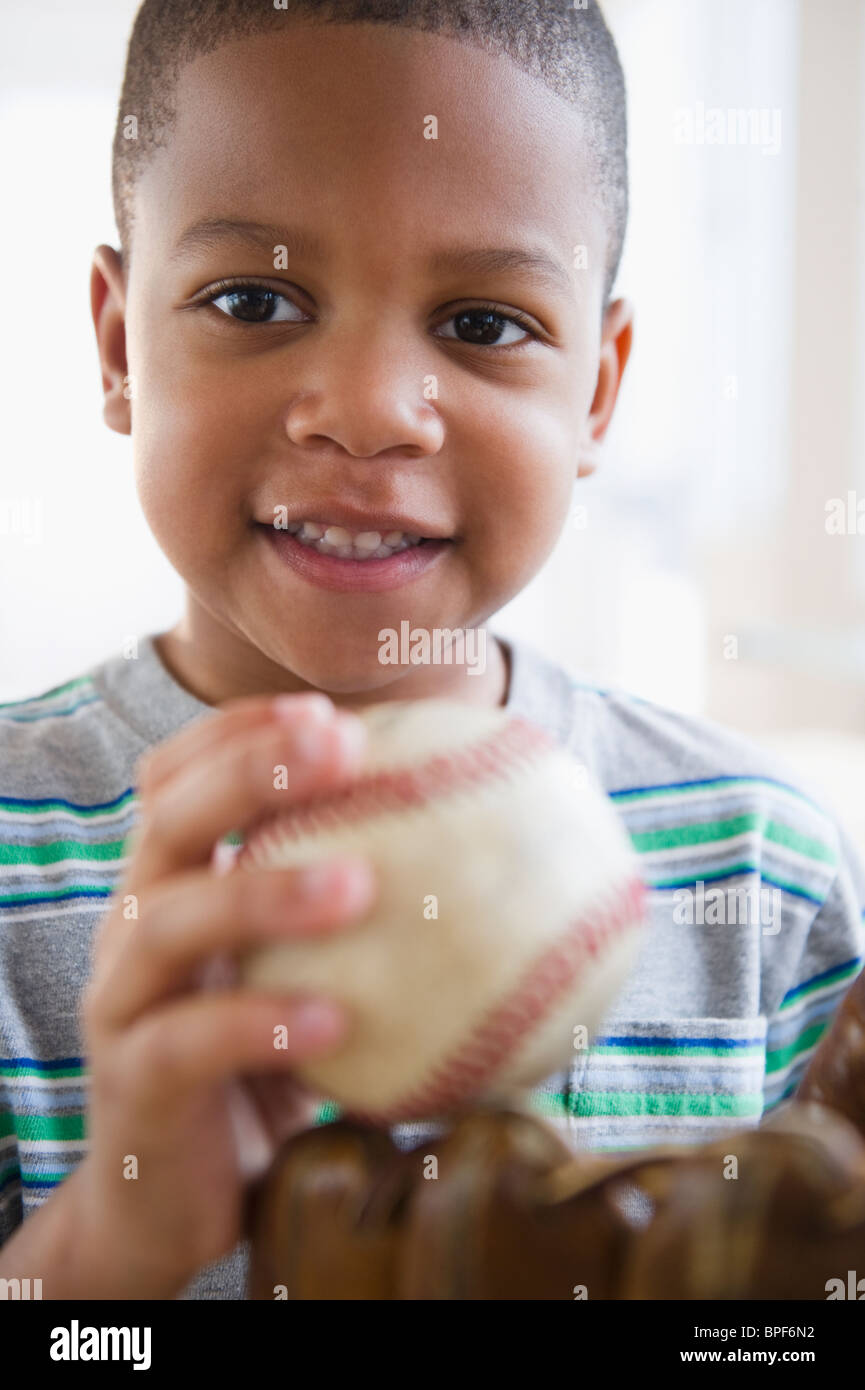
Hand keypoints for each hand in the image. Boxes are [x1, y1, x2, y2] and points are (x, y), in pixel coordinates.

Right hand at [74, 692, 374, 1296]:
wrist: (181, 1199)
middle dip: (247, 769)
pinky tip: (335, 1023)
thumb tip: (511, 864)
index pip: (180, 779)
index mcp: (176, 882)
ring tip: (355, 884)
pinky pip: (187, 1041)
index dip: (239, 732)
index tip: (328, 711)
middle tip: (337, 746)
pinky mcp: (133, 1080)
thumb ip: (372, 920)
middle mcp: (136, 924)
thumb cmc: (270, 1067)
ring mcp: (124, 1000)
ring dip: (262, 892)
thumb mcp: (318, 975)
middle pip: (170, 819)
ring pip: (167, 919)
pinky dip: (259, 1023)